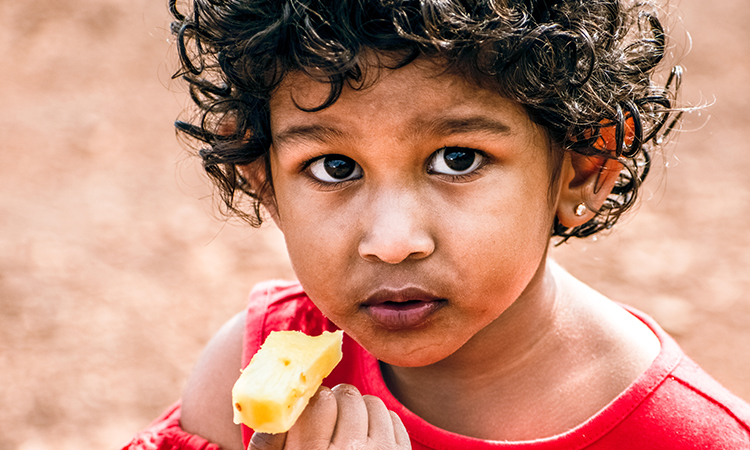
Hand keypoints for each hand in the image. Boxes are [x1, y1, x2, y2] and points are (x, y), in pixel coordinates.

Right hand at [248, 384, 410, 449]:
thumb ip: (268, 442)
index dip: (312, 403)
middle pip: (347, 397)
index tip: (309, 414)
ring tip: (346, 431)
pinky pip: (392, 418)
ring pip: (372, 403)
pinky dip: (378, 423)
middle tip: (327, 423)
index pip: (319, 401)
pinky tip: (365, 440)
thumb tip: (281, 404)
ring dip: (358, 411)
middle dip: (335, 404)